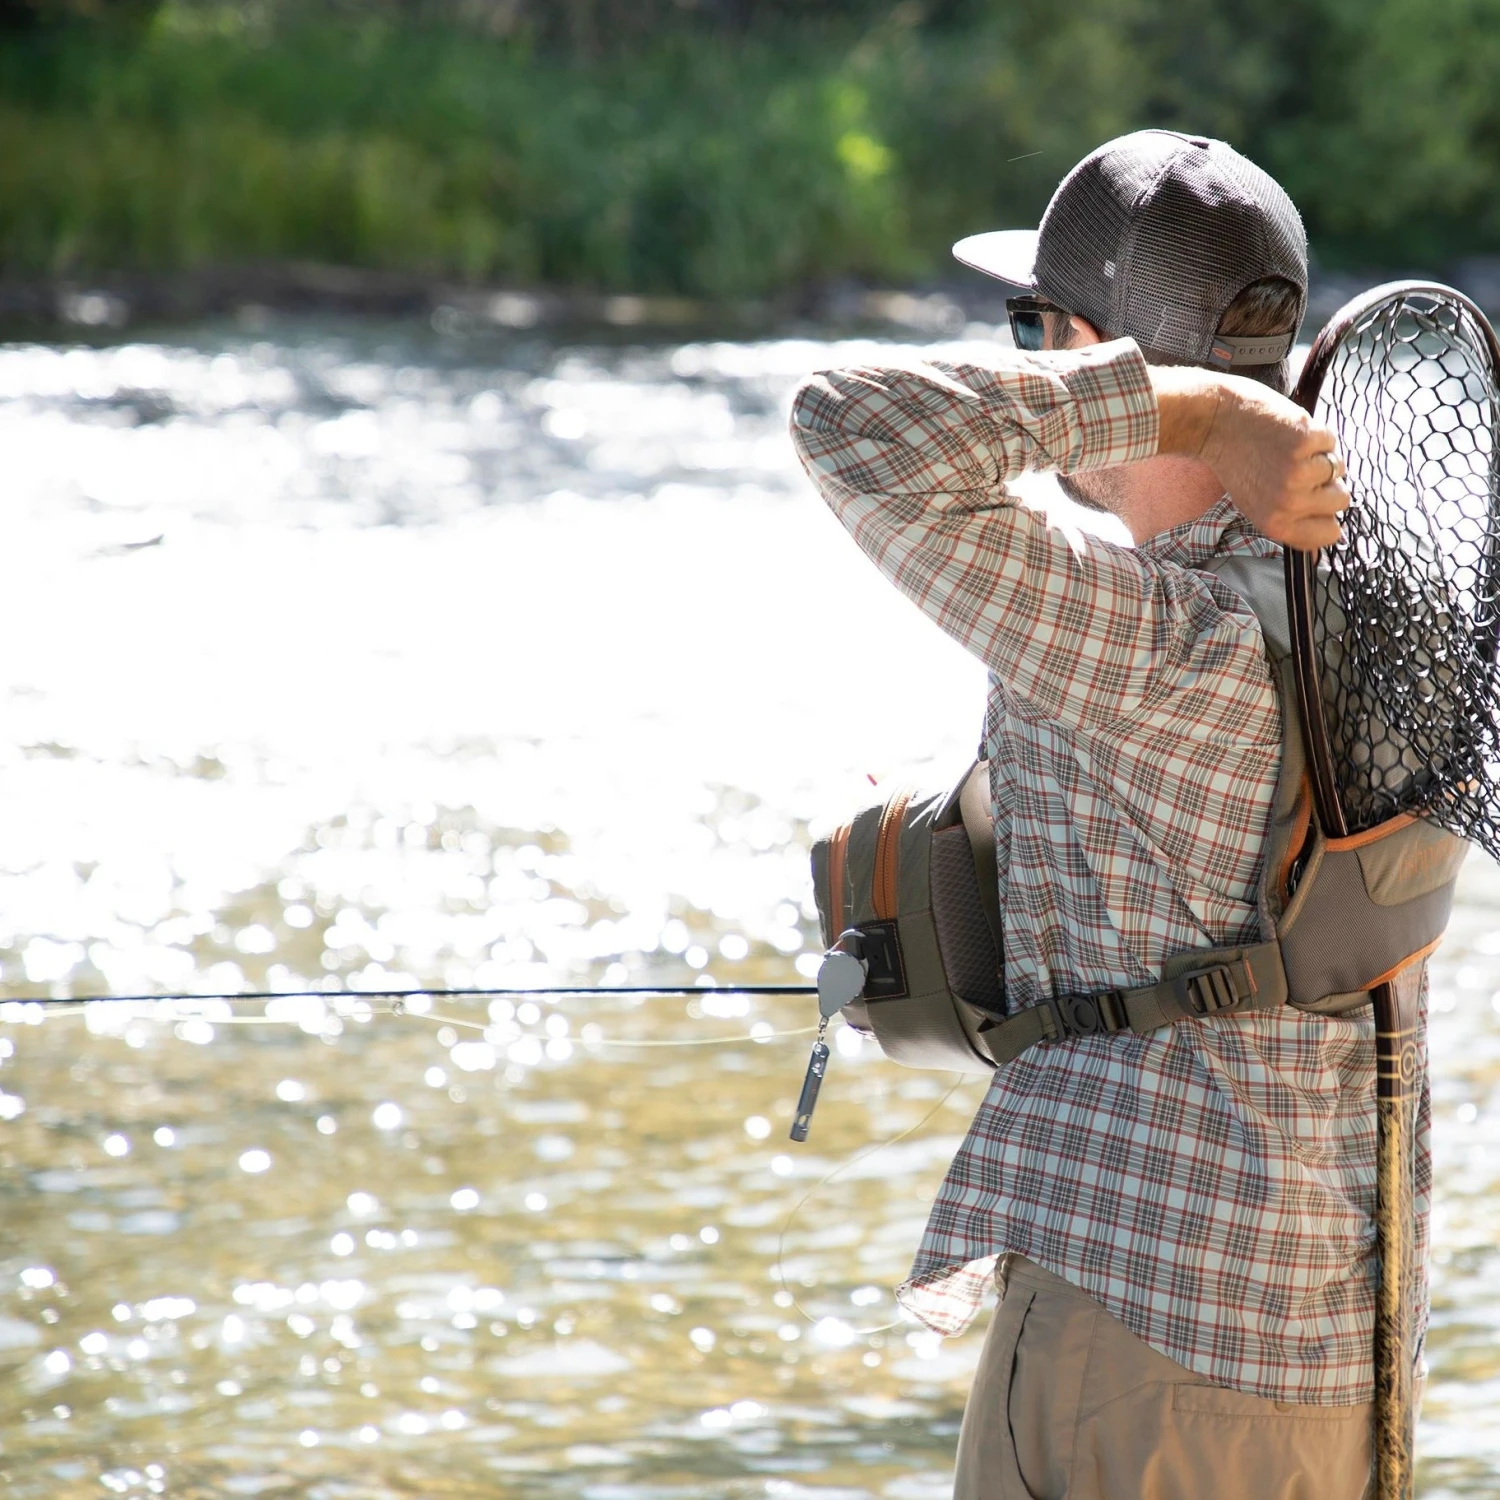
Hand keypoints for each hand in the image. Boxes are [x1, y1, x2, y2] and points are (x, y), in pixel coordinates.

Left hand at [1152, 367, 1347, 549]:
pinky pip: (1331, 442)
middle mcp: (1288, 504)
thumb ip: (1291, 522)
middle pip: (1341, 500)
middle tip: (1294, 469)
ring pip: (1338, 469)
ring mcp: (1298, 472)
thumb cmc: (1238, 465)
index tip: (1312, 499)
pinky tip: (1287, 433)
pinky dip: (1315, 434)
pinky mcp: (1306, 441)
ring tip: (1287, 450)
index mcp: (1277, 525)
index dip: (1326, 514)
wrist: (1215, 423)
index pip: (1329, 533)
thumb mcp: (1257, 507)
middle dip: (1326, 483)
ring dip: (1320, 456)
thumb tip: (1325, 543)